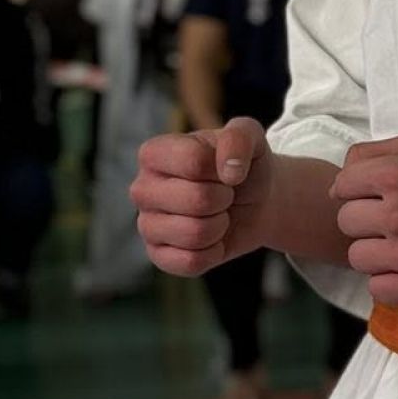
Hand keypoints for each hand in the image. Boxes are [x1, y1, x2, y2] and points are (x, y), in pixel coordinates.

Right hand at [132, 117, 270, 275]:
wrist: (256, 202)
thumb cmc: (243, 165)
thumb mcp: (249, 136)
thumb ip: (240, 137)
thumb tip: (229, 171)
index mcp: (154, 153)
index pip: (194, 162)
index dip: (221, 168)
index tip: (222, 169)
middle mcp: (142, 189)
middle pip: (196, 200)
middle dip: (223, 199)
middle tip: (223, 195)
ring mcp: (146, 225)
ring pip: (195, 234)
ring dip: (220, 226)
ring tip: (217, 215)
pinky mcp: (158, 256)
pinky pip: (191, 262)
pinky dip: (214, 252)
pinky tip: (212, 239)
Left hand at [330, 134, 397, 305]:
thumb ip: (376, 152)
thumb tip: (338, 179)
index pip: (341, 187)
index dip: (359, 192)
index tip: (381, 197)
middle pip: (346, 222)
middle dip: (368, 222)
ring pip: (357, 257)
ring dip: (378, 253)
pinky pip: (376, 287)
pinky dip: (391, 282)